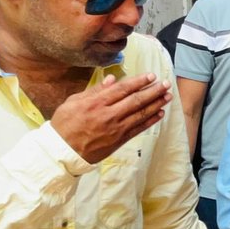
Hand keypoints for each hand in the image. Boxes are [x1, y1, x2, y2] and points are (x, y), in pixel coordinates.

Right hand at [51, 73, 171, 163]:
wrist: (61, 152)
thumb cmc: (64, 125)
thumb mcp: (73, 102)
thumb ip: (94, 90)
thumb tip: (112, 79)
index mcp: (96, 103)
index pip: (122, 89)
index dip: (139, 82)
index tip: (151, 76)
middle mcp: (108, 115)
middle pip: (136, 100)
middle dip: (153, 91)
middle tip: (166, 84)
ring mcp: (115, 129)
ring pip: (140, 114)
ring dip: (156, 104)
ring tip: (167, 96)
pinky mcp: (119, 141)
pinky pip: (138, 129)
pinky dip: (150, 120)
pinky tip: (159, 113)